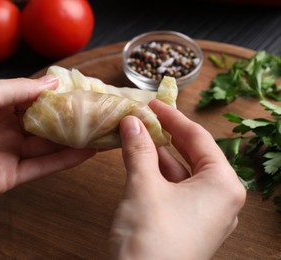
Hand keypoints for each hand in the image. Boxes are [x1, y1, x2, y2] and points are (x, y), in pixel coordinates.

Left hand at [0, 75, 95, 210]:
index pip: (35, 99)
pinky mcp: (8, 177)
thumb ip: (18, 90)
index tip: (84, 92)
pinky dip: (64, 161)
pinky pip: (41, 168)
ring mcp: (7, 153)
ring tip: (101, 133)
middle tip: (99, 115)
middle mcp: (3, 128)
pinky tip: (85, 153)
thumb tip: (53, 82)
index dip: (59, 97)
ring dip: (73, 141)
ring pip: (47, 146)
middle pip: (44, 124)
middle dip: (70, 120)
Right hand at [110, 99, 245, 259]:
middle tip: (144, 118)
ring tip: (137, 135)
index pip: (198, 138)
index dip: (172, 118)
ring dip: (159, 154)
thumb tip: (131, 122)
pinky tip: (141, 161)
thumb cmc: (151, 237)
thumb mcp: (143, 185)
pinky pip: (176, 189)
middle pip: (193, 155)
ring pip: (182, 173)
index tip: (152, 104)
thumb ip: (139, 149)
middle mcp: (222, 199)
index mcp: (223, 184)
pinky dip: (158, 174)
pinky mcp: (190, 225)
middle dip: (166, 135)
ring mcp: (207, 214)